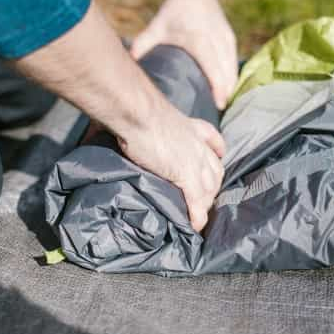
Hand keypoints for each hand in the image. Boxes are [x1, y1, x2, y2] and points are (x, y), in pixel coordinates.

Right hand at [116, 105, 224, 231]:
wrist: (138, 112)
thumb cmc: (136, 108)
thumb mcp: (148, 113)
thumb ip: (144, 122)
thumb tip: (115, 125)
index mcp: (190, 126)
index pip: (213, 141)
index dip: (217, 152)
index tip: (218, 158)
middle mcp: (197, 143)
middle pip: (216, 169)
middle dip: (214, 184)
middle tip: (206, 196)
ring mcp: (194, 160)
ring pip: (210, 187)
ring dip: (206, 202)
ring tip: (199, 214)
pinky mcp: (186, 175)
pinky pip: (197, 201)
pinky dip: (198, 215)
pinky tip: (195, 225)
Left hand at [130, 0, 237, 108]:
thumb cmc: (173, 9)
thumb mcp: (157, 27)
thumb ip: (142, 45)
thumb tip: (127, 61)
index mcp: (201, 42)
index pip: (214, 71)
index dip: (219, 90)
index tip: (219, 106)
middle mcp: (217, 41)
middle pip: (227, 74)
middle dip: (225, 95)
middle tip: (219, 115)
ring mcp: (226, 39)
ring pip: (233, 69)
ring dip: (230, 87)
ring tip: (224, 107)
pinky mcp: (230, 37)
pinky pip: (234, 61)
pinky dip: (232, 75)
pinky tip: (229, 90)